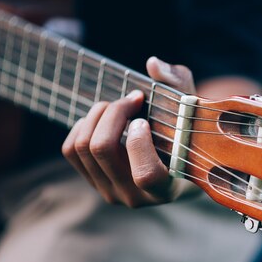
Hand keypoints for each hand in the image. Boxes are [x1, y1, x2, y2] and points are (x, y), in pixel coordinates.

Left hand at [62, 57, 196, 206]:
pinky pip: (71, 150)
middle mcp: (135, 197)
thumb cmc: (187, 134)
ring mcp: (110, 192)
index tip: (145, 120)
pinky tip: (104, 119)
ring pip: (83, 147)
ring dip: (98, 114)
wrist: (176, 162)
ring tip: (119, 105)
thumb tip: (152, 63)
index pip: (145, 175)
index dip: (139, 143)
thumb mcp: (190, 109)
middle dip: (114, 112)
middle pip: (102, 149)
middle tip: (133, 98)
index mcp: (166, 188)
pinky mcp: (92, 182)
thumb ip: (178, 83)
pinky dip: (83, 125)